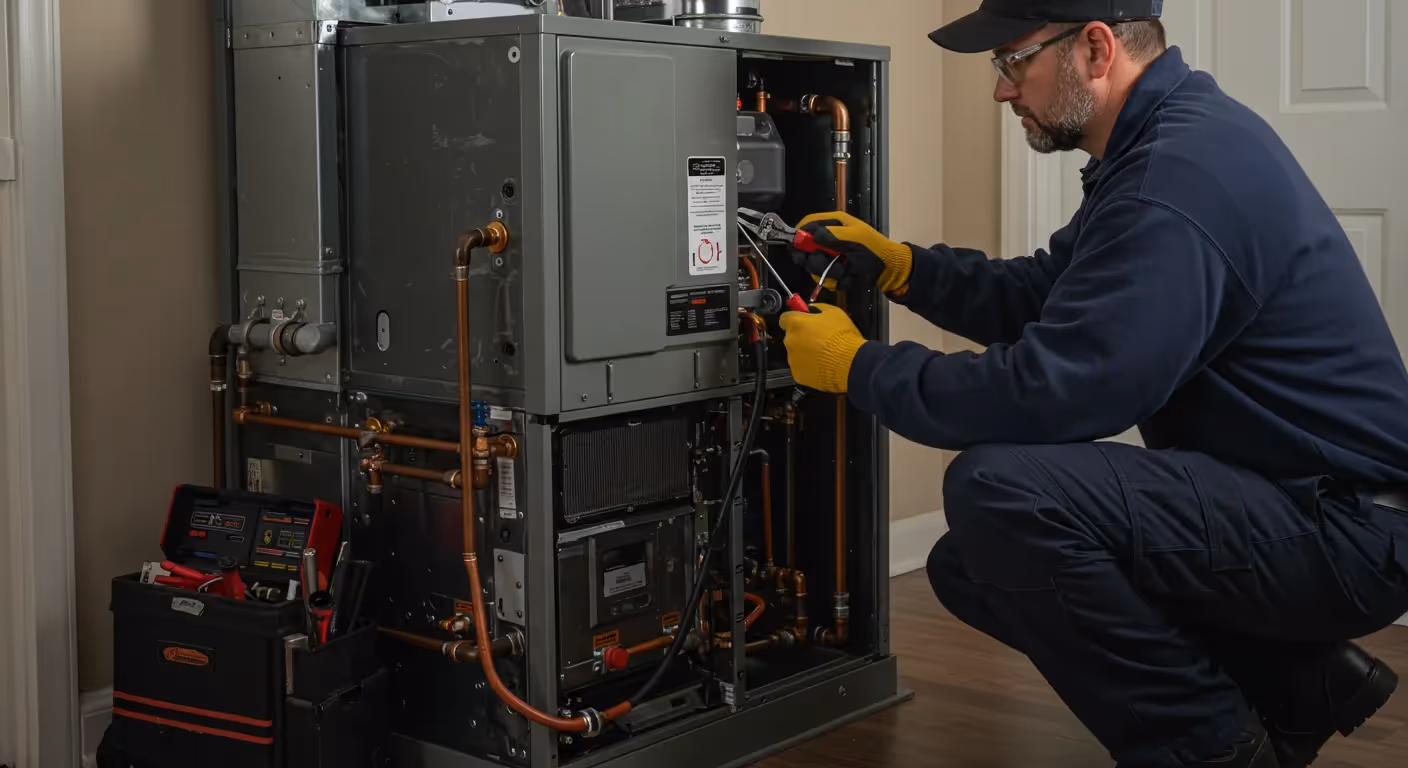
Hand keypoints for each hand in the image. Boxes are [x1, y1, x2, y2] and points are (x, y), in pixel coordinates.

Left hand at [778, 304, 866, 392]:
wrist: (850, 364)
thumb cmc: (843, 337)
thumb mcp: (834, 313)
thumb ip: (818, 308)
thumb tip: (811, 309)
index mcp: (796, 324)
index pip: (785, 318)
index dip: (795, 319)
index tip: (803, 321)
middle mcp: (790, 341)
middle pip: (791, 337)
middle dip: (802, 337)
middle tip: (819, 339)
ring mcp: (793, 359)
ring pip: (795, 353)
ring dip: (805, 353)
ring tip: (823, 355)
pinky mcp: (798, 375)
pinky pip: (801, 368)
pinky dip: (808, 367)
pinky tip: (822, 365)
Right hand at [791, 212, 912, 293]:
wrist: (888, 270)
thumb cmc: (874, 250)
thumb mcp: (855, 238)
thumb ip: (832, 235)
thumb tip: (811, 236)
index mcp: (834, 223)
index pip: (808, 224)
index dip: (800, 235)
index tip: (799, 248)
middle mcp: (830, 238)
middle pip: (806, 248)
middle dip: (815, 259)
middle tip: (825, 262)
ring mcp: (831, 255)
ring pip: (814, 266)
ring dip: (828, 272)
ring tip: (845, 270)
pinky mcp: (834, 270)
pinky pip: (825, 277)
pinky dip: (836, 280)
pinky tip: (848, 277)